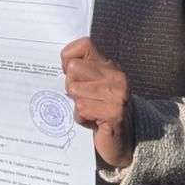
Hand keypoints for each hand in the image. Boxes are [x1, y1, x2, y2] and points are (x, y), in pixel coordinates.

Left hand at [63, 37, 134, 168]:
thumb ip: (80, 71)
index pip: (84, 44)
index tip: (71, 74)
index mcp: (109, 66)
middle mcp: (116, 76)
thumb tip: (62, 63)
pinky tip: (93, 121)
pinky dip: (81, 118)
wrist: (122, 141)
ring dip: (77, 105)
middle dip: (71, 86)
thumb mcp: (91, 86)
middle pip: (73, 68)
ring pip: (75, 90)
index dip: (68, 57)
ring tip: (90, 111)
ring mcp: (118, 94)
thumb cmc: (100, 111)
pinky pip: (81, 109)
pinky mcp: (114, 113)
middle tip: (83, 98)